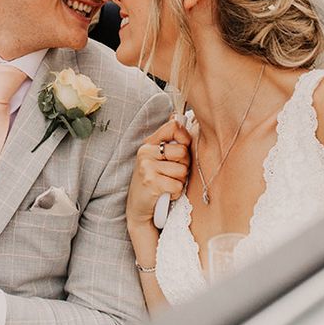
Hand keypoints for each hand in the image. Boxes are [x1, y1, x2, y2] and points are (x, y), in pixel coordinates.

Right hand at [127, 115, 190, 229]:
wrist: (138, 208)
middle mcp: (145, 152)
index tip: (183, 149)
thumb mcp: (157, 158)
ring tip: (167, 184)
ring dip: (180, 181)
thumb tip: (177, 116)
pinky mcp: (151, 183)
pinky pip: (177, 185)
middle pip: (183, 152)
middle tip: (171, 174)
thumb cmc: (153, 181)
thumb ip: (168, 140)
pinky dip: (175, 193)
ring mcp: (147, 167)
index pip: (174, 126)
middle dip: (184, 166)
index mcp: (148, 143)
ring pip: (182, 171)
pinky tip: (165, 193)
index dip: (185, 138)